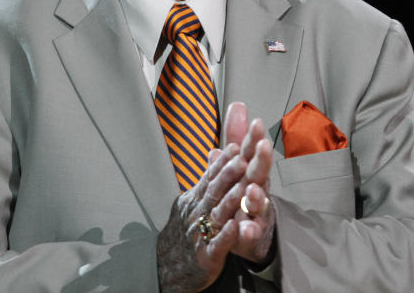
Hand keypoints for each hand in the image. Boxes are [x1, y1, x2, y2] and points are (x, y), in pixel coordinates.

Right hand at [156, 143, 244, 292]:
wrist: (168, 267)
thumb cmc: (185, 232)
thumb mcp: (193, 201)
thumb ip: (208, 178)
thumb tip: (216, 153)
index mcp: (196, 199)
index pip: (210, 177)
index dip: (223, 162)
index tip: (236, 147)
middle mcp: (198, 213)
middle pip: (214, 190)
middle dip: (228, 174)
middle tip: (243, 159)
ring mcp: (201, 234)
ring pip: (217, 214)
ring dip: (231, 200)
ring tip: (245, 187)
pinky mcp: (207, 256)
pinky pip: (217, 244)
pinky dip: (226, 235)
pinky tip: (236, 225)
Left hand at [220, 102, 275, 265]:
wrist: (251, 231)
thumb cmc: (246, 191)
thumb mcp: (240, 162)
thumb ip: (237, 136)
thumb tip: (237, 106)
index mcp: (251, 170)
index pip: (252, 151)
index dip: (253, 138)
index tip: (257, 123)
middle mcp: (257, 188)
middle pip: (260, 173)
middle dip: (262, 160)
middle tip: (263, 147)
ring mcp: (256, 212)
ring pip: (258, 204)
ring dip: (257, 197)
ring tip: (253, 191)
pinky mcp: (252, 234)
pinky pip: (251, 233)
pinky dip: (249, 231)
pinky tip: (247, 229)